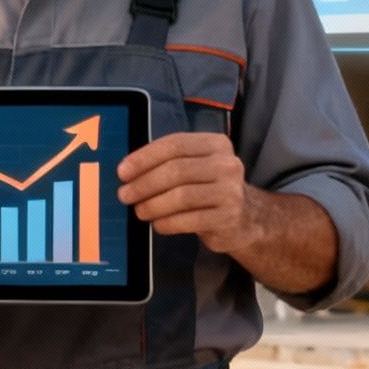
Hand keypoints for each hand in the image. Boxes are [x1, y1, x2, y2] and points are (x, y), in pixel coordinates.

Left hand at [116, 132, 261, 256]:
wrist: (246, 217)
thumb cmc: (209, 188)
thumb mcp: (195, 166)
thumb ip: (168, 162)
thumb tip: (127, 171)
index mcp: (216, 144)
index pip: (174, 144)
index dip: (144, 157)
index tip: (122, 171)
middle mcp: (227, 164)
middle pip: (176, 170)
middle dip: (144, 184)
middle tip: (125, 195)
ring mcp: (230, 191)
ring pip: (180, 196)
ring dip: (152, 205)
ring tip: (139, 211)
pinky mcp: (227, 217)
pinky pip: (188, 220)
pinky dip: (167, 222)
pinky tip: (158, 224)